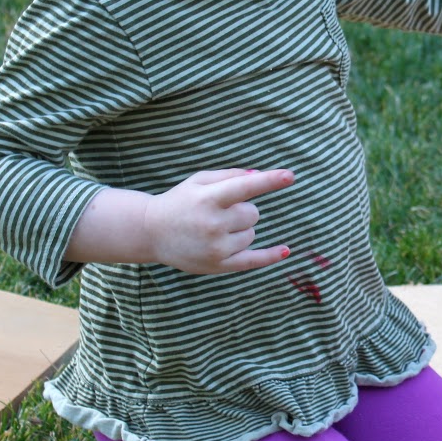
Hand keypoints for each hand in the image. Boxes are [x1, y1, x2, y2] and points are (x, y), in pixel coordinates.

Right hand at [142, 169, 294, 273]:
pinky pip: (253, 260)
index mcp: (208, 199)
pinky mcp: (219, 265)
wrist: (151, 232)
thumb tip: (259, 175)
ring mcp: (216, 247)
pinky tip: (286, 250)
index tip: (290, 176)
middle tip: (218, 212)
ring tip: (214, 228)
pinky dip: (270, 255)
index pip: (244, 187)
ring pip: (251, 233)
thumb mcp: (198, 181)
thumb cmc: (179, 201)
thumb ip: (229, 175)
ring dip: (240, 229)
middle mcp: (213, 224)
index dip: (268, 181)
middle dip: (242, 210)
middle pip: (252, 213)